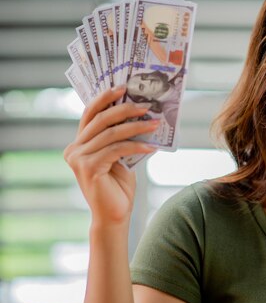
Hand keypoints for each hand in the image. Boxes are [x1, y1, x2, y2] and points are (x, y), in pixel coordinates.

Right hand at [64, 86, 157, 226]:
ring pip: (110, 134)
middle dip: (124, 109)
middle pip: (100, 120)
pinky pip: (116, 149)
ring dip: (136, 127)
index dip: (104, 98)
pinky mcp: (88, 168)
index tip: (123, 87)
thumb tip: (142, 113)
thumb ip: (122, 137)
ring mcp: (78, 159)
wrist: (115, 215)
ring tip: (155, 124)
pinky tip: (152, 146)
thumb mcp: (121, 155)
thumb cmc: (119, 185)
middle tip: (146, 105)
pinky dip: (136, 145)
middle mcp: (73, 149)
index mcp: (79, 143)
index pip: (90, 114)